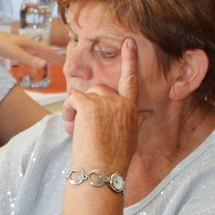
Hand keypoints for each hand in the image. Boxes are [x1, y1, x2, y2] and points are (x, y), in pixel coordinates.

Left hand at [0, 26, 64, 69]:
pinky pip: (27, 55)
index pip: (46, 50)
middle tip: (63, 63)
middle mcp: (25, 44)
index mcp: (29, 44)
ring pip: (35, 53)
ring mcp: (18, 46)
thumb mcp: (15, 53)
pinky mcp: (11, 50)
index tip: (65, 62)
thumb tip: (44, 65)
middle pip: (42, 51)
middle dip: (53, 57)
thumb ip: (29, 60)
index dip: (55, 56)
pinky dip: (33, 59)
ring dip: (44, 58)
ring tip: (51, 63)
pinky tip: (32, 64)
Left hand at [61, 37, 140, 170]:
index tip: (129, 42)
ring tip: (77, 130)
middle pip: (98, 90)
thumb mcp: (129, 137)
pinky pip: (73, 98)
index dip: (130, 59)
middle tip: (82, 126)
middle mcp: (121, 102)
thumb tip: (145, 115)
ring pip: (84, 94)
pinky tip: (72, 126)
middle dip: (88, 104)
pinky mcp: (89, 104)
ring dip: (76, 109)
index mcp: (132, 109)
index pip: (132, 80)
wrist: (101, 172)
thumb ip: (133, 121)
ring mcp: (106, 102)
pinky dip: (68, 110)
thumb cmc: (112, 160)